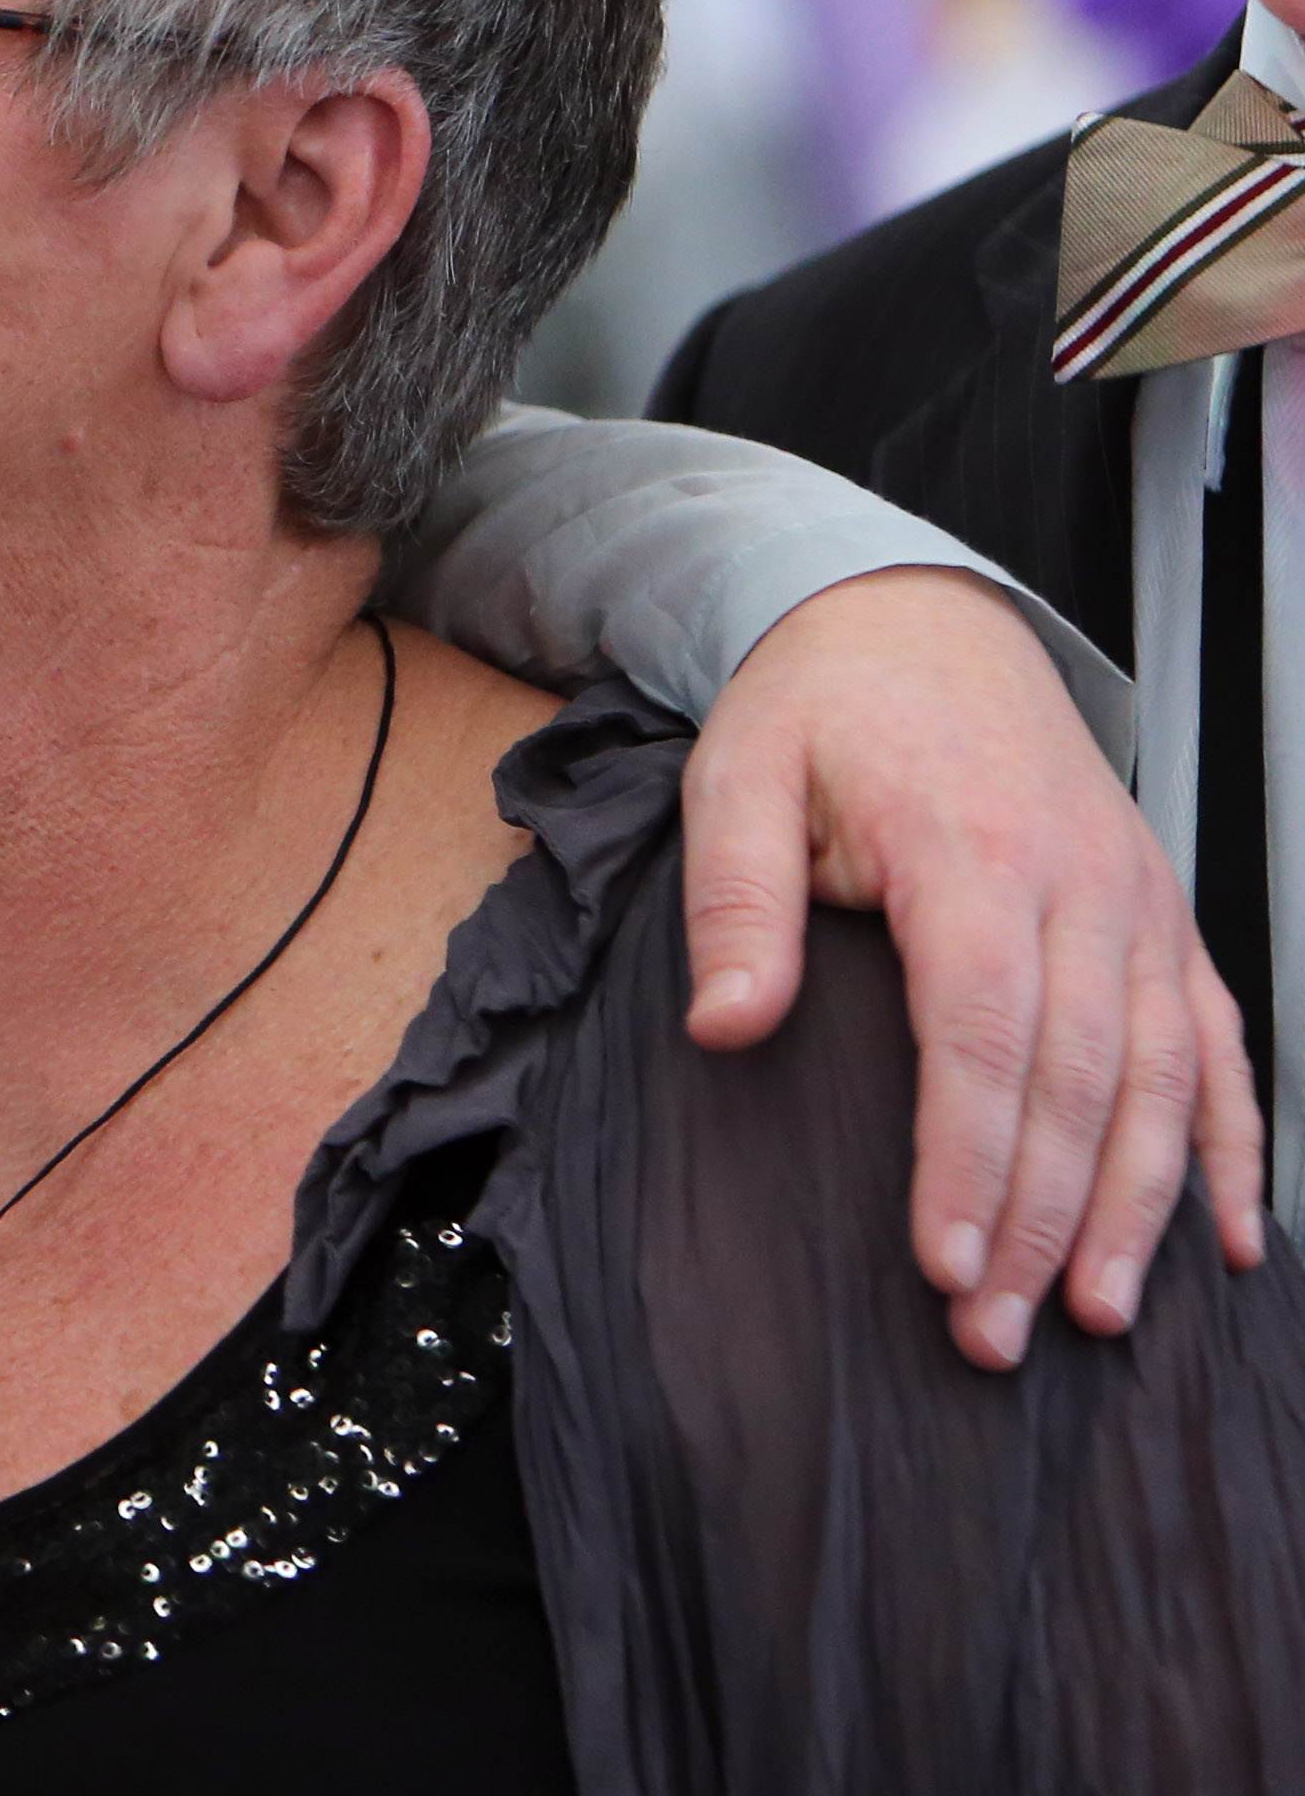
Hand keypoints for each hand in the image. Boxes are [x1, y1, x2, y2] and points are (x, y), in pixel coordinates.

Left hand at [683, 567, 1262, 1369]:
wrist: (916, 617)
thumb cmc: (819, 705)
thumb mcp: (738, 774)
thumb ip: (737, 903)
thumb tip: (725, 1027)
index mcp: (972, 852)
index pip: (983, 1036)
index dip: (970, 1159)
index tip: (942, 1262)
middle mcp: (1081, 886)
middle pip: (1074, 1083)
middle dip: (1037, 1220)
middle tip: (992, 1334)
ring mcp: (1139, 905)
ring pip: (1159, 1082)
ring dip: (1132, 1210)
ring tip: (1092, 1317)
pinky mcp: (1163, 919)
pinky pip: (1217, 1047)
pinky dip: (1227, 1147)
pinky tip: (1224, 1242)